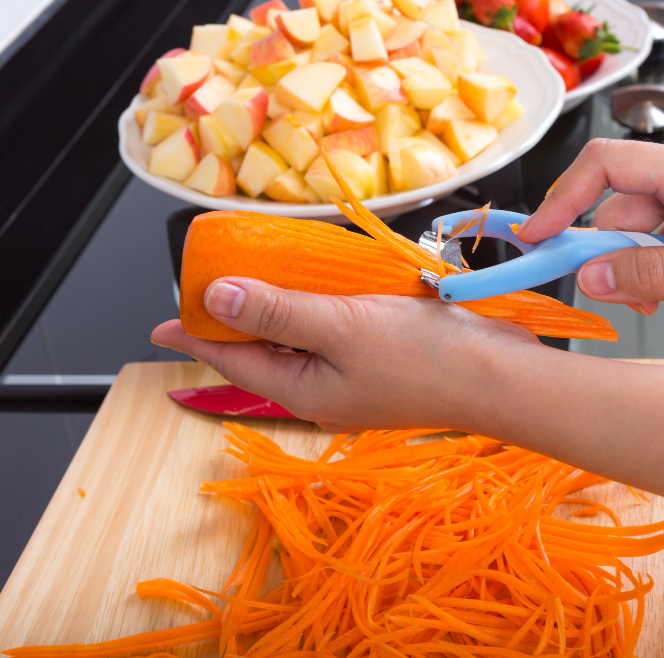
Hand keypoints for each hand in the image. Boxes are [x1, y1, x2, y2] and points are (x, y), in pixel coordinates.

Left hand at [151, 277, 539, 431]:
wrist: (500, 375)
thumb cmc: (424, 356)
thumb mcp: (338, 326)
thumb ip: (275, 311)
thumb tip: (214, 298)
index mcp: (303, 389)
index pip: (232, 360)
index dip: (196, 335)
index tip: (162, 321)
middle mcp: (323, 386)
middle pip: (262, 350)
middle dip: (234, 317)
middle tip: (212, 281)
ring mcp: (354, 375)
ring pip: (299, 338)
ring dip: (277, 306)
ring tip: (259, 274)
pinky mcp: (382, 358)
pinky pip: (334, 331)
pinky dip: (319, 305)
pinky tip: (323, 281)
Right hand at [517, 139, 663, 315]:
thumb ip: (652, 275)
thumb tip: (590, 277)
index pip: (603, 166)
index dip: (561, 199)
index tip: (535, 237)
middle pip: (617, 205)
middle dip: (604, 251)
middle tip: (603, 291)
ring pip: (640, 230)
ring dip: (637, 267)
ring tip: (661, 300)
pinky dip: (660, 269)